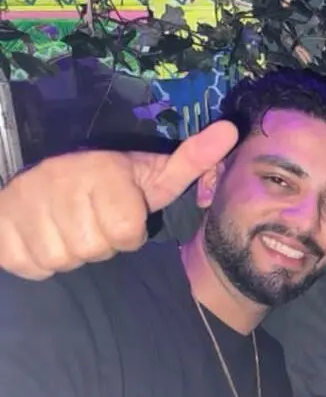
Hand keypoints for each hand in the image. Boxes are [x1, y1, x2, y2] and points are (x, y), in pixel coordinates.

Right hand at [0, 121, 237, 279]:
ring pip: (61, 259)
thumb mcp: (153, 173)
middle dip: (100, 245)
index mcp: (101, 169)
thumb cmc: (110, 185)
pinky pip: (29, 266)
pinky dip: (37, 261)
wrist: (40, 182)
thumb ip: (191, 159)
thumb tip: (231, 130)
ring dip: (71, 254)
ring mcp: (23, 201)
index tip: (121, 214)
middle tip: (92, 222)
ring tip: (68, 228)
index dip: (129, 234)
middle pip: (94, 249)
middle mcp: (59, 179)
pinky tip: (42, 237)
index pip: (126, 233)